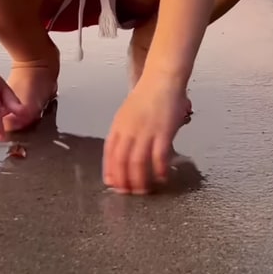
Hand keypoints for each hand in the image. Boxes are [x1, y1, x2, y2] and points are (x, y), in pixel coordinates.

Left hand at [103, 76, 189, 194]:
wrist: (162, 79)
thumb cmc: (147, 96)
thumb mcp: (128, 114)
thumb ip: (124, 133)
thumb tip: (121, 155)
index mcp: (118, 126)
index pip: (109, 154)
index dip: (111, 172)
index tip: (113, 186)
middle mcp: (129, 130)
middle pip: (121, 162)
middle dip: (124, 181)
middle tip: (130, 194)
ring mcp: (145, 131)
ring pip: (138, 163)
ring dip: (141, 180)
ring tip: (145, 190)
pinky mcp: (163, 131)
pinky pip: (159, 156)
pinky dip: (160, 170)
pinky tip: (163, 177)